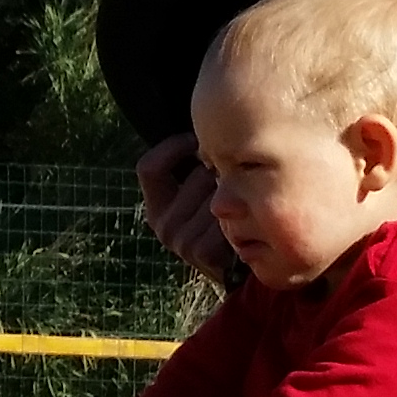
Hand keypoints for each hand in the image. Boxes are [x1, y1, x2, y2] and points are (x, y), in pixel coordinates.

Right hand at [134, 134, 236, 286]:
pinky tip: (247, 223)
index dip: (173, 146)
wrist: (242, 272)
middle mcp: (163, 225)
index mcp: (156, 208)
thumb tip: (205, 124)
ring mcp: (181, 241)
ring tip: (243, 205)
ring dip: (234, 194)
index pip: (149, 167)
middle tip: (236, 185)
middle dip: (219, 173)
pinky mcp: (202, 251)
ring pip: (214, 192)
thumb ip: (194, 169)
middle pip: (194, 176)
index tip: (196, 139)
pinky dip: (241, 214)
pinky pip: (225, 213)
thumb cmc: (225, 224)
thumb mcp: (204, 196)